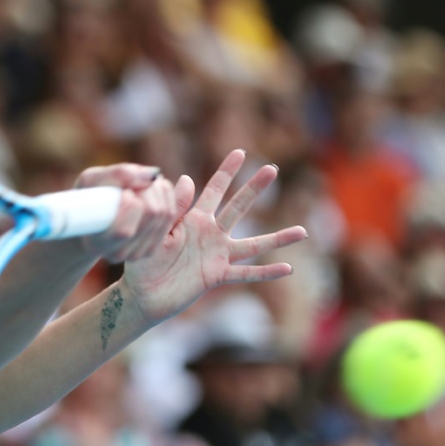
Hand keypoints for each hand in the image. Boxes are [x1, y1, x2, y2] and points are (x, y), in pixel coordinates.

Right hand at [74, 163, 177, 262]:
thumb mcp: (91, 180)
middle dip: (146, 188)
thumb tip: (153, 175)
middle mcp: (119, 253)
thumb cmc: (87, 197)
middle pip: (152, 213)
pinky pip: (171, 215)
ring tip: (141, 183)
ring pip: (165, 213)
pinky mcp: (153, 247)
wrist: (89, 220)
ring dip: (157, 189)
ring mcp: (138, 253)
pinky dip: (166, 196)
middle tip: (133, 182)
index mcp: (97, 243)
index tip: (121, 190)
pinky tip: (151, 191)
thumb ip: (119, 175)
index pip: (125, 230)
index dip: (129, 200)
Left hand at [123, 149, 307, 324]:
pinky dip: (266, 272)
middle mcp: (210, 234)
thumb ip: (172, 208)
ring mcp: (217, 255)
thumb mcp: (155, 229)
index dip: (226, 171)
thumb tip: (185, 178)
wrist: (141, 293)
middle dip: (254, 188)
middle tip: (272, 169)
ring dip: (278, 238)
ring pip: (253, 245)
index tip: (240, 152)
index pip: (214, 190)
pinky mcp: (217, 276)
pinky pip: (245, 274)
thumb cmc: (142, 260)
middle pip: (238, 207)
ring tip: (303, 231)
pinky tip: (287, 268)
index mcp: (193, 218)